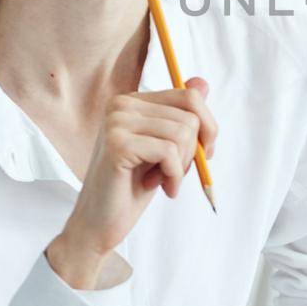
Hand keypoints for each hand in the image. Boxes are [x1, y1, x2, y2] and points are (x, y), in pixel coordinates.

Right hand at [60, 77, 217, 258]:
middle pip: (190, 116)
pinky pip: (169, 152)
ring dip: (180, 167)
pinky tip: (155, 187)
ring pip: (182, 133)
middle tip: (171, 174)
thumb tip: (202, 82)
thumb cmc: (133, 187)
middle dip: (191, 152)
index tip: (202, 154)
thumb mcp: (165, 148)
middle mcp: (121, 104)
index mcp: (132, 101)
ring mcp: (116, 122)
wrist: (100, 223)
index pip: (189, 95)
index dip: (207, 127)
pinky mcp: (117, 144)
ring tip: (160, 180)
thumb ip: (180, 115)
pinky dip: (172, 176)